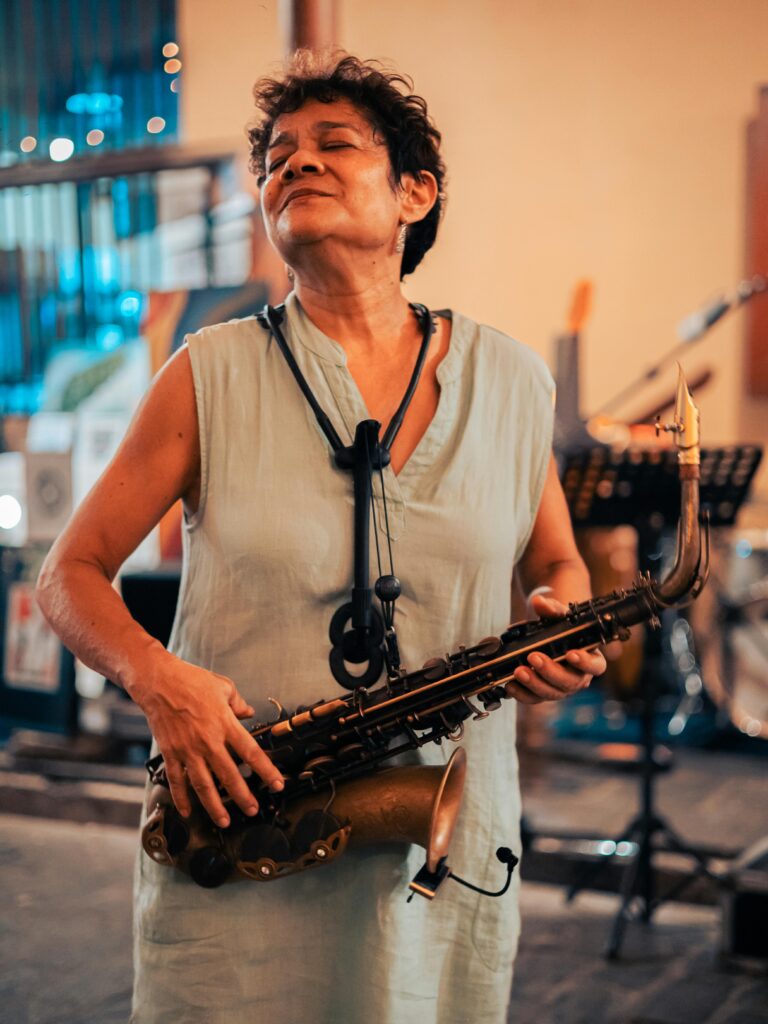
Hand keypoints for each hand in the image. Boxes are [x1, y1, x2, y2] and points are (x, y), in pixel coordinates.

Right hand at [136, 655, 284, 825]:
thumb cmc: (191, 681)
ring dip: (214, 805)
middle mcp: (208, 740)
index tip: (276, 784)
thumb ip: (238, 703)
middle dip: (242, 796)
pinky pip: (176, 780)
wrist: (158, 681)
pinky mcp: (171, 753)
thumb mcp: (223, 686)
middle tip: (252, 809)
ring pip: (203, 784)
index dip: (266, 770)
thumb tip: (249, 712)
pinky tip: (187, 811)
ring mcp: (188, 749)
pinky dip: (181, 798)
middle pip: (229, 774)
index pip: (250, 752)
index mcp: (225, 724)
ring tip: (224, 820)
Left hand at [504, 593, 606, 704]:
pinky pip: (534, 699)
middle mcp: (578, 677)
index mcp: (590, 658)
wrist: (546, 636)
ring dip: (534, 683)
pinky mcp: (543, 693)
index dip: (585, 662)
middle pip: (570, 682)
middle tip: (534, 658)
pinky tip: (510, 685)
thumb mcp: (557, 614)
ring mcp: (560, 688)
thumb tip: (539, 602)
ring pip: (551, 693)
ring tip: (518, 671)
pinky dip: (522, 694)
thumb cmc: (559, 626)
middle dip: (550, 671)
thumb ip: (552, 608)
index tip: (571, 653)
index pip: (595, 665)